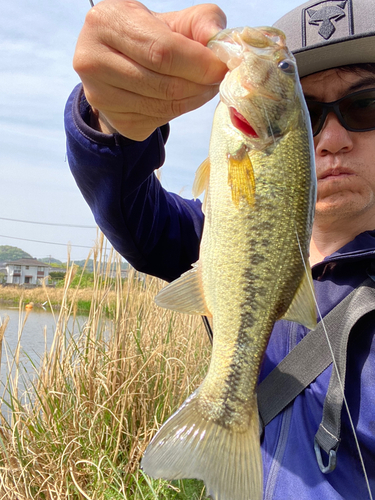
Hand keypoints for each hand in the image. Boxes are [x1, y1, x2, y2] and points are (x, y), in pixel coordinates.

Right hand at [73, 0, 226, 139]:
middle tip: (217, 80)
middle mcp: (92, 60)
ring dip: (193, 99)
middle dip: (199, 84)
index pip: (161, 51)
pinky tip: (183, 98)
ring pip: (162, 105)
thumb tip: (223, 44)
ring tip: (204, 87)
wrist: (119, 62)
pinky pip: (157, 120)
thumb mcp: (173, 20)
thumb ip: (201, 23)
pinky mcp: (114, 120)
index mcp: (106, 22)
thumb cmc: (150, 35)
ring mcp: (99, 95)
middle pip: (162, 83)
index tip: (222, 67)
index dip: (198, 63)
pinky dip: (178, 111)